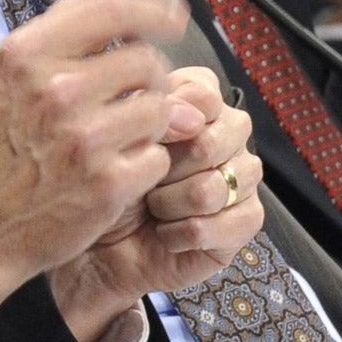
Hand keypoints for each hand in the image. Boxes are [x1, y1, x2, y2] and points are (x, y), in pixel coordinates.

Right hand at [0, 0, 190, 338]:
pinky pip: (157, 156)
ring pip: (159, 109)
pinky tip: (115, 174)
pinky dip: (145, 166)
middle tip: (133, 104)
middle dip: (148, 82)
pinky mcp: (107, 182)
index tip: (174, 17)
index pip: (113, 12)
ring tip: (120, 141)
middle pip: (145, 62)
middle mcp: (55, 88)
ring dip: (150, 125)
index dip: (154, 11)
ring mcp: (83, 136)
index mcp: (26, 54)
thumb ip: (58, 28)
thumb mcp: (4, 78)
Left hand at [49, 67, 265, 341]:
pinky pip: (224, 223)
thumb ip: (150, 115)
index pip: (203, 92)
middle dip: (169, 167)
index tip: (148, 138)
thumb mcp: (117, 143)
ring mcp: (241, 178)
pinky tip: (166, 234)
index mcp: (197, 107)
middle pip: (215, 139)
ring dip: (170, 204)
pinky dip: (183, 233)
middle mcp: (226, 137)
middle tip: (147, 181)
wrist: (96, 249)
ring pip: (215, 186)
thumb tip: (188, 115)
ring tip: (153, 209)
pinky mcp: (246, 221)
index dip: (172, 116)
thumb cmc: (107, 189)